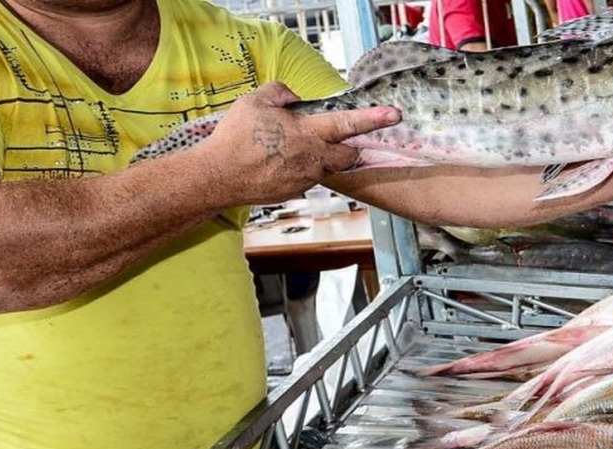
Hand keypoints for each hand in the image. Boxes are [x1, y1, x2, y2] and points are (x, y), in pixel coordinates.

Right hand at [196, 82, 400, 206]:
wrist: (218, 176)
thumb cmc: (235, 137)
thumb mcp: (255, 101)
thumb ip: (280, 92)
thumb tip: (292, 96)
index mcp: (308, 133)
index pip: (348, 124)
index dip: (373, 119)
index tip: (394, 115)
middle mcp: (313, 159)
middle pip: (349, 155)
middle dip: (351, 146)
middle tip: (338, 138)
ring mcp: (306, 179)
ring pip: (328, 168)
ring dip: (322, 158)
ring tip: (294, 148)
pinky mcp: (295, 192)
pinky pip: (308, 179)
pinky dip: (301, 169)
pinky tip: (279, 163)